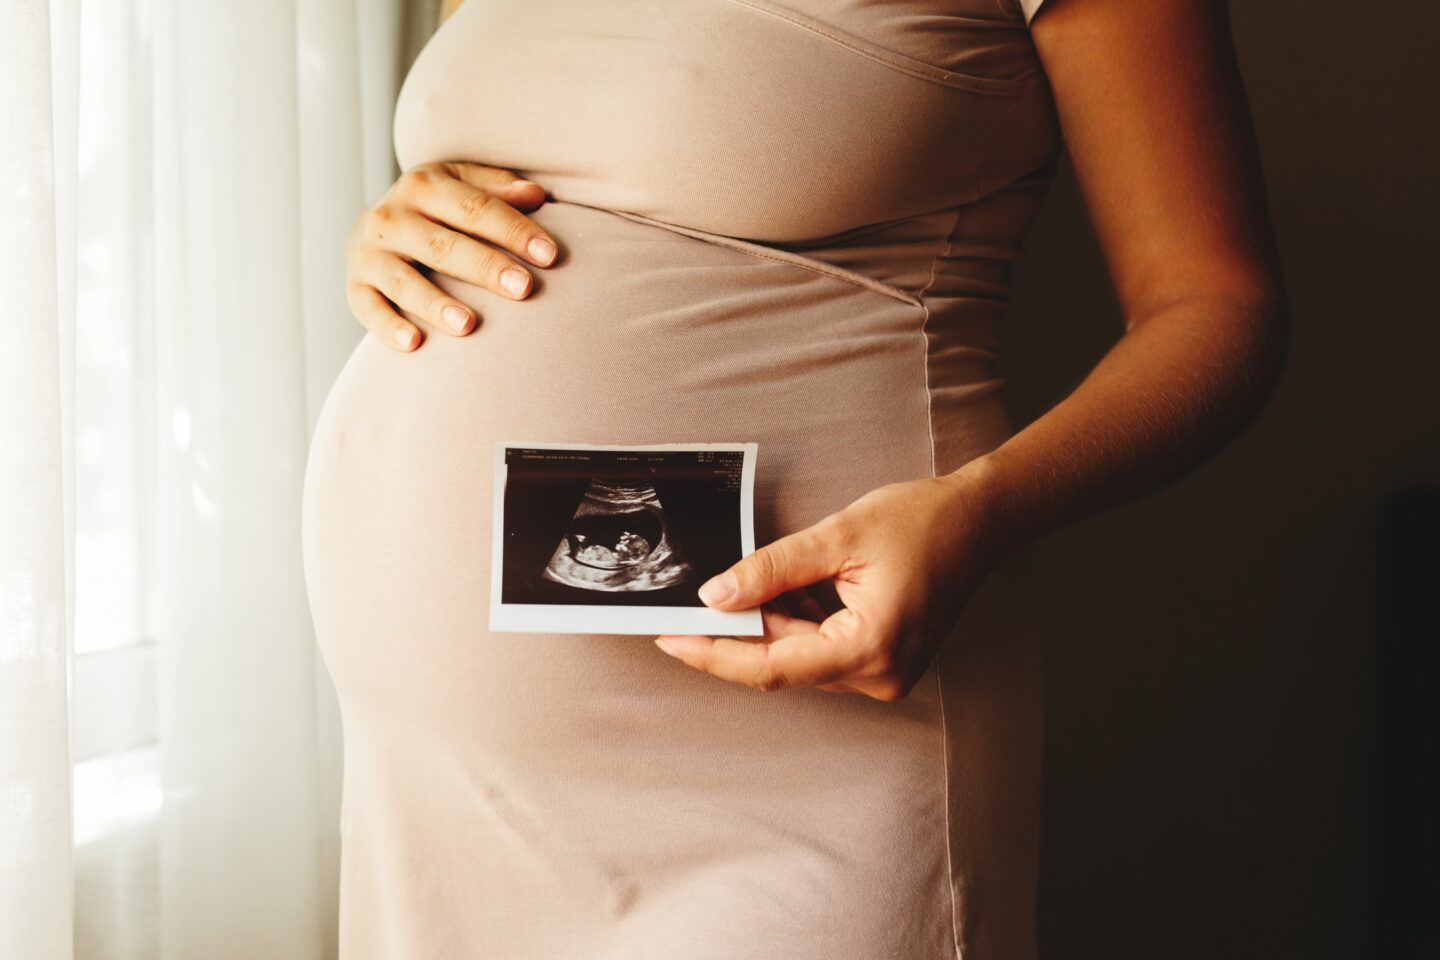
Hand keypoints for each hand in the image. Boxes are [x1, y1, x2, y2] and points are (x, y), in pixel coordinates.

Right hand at [344, 161, 559, 351]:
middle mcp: (391, 217)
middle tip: (523, 289)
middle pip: (442, 245)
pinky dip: (388, 327)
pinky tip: (415, 344)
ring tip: (469, 325)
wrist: (377, 226)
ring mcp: (369, 254)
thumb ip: (499, 189)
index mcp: (423, 185)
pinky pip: (368, 309)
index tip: (549, 256)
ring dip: (435, 304)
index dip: (513, 230)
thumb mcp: (463, 185)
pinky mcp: (355, 287)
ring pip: (404, 280)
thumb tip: (536, 195)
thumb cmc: (438, 209)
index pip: (474, 208)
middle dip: (484, 267)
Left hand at [654, 469, 1005, 700]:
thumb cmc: (921, 522)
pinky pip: (823, 650)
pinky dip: (798, 623)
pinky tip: (789, 590)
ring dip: (772, 623)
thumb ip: (771, 570)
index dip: (715, 654)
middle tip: (691, 603)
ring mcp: (885, 674)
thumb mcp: (836, 537)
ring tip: (757, 581)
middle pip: (784, 663)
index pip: (771, 666)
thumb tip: (717, 595)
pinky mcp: (884, 661)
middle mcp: (879, 675)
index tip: (672, 639)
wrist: (979, 521)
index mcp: (869, 648)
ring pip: (801, 657)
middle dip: (738, 631)